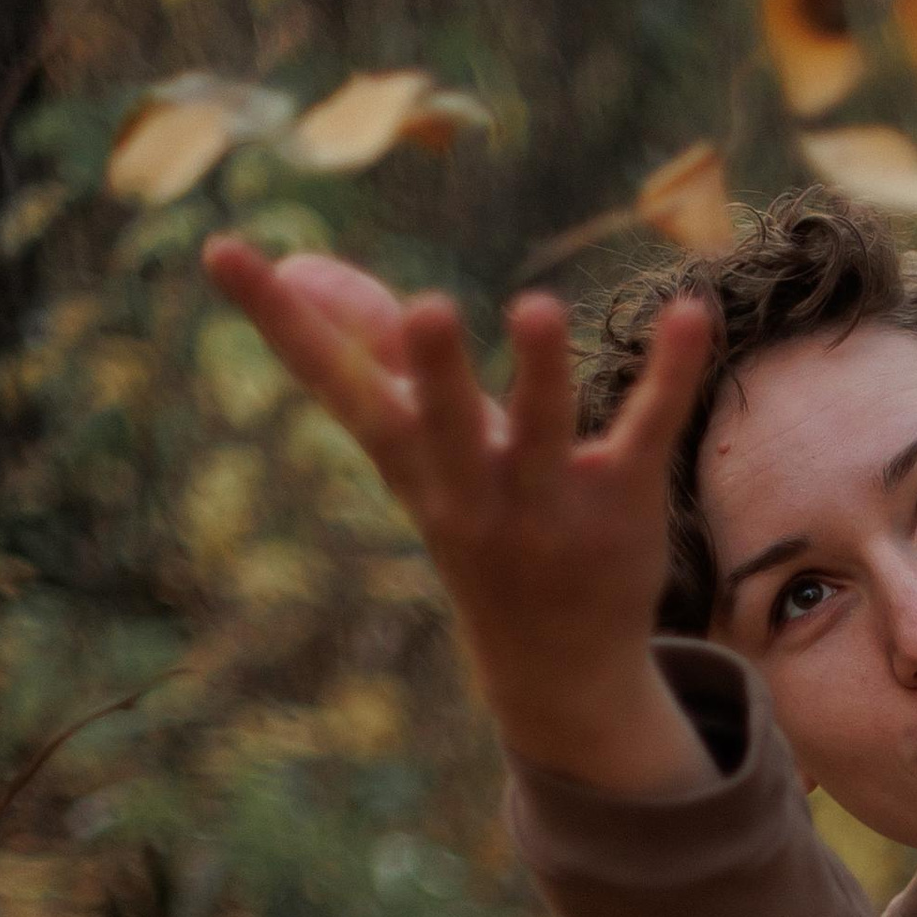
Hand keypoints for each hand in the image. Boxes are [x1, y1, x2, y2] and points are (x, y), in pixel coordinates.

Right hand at [200, 236, 717, 795]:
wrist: (556, 668)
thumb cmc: (476, 527)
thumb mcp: (418, 455)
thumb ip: (372, 353)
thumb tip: (302, 265)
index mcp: (411, 467)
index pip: (336, 387)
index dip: (278, 322)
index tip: (223, 249)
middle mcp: (472, 490)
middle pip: (442, 426)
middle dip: (434, 372)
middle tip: (428, 309)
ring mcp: (549, 502)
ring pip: (543, 433)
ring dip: (541, 374)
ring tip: (537, 308)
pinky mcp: (624, 503)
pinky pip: (646, 431)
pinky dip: (671, 375)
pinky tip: (692, 312)